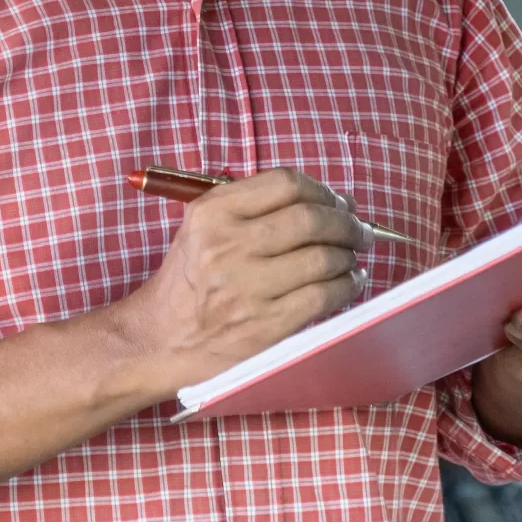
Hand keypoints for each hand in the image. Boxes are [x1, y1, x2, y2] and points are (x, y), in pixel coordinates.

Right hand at [109, 168, 370, 401]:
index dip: (323, 190)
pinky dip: (347, 286)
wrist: (161, 338)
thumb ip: (257, 208)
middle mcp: (227, 245)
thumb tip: (336, 201)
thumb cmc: (191, 280)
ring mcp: (247, 287)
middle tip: (360, 231)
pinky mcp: (265, 324)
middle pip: (311, 219)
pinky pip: (324, 297)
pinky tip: (349, 284)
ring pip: (323, 258)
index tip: (339, 202)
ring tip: (351, 259)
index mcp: (212, 213)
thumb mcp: (204, 228)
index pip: (285, 183)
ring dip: (349, 257)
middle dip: (348, 223)